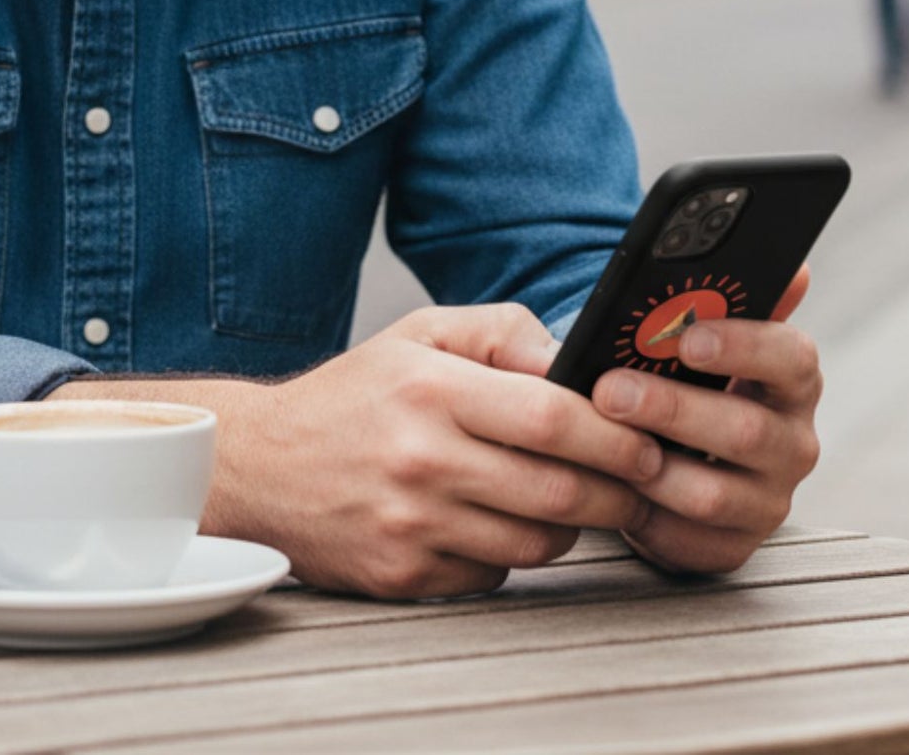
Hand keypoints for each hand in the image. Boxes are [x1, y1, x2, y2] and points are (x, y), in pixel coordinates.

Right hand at [55, 304, 665, 600]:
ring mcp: (412, 525)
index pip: (554, 418)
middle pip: (560, 490)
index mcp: (432, 389)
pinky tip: (500, 521)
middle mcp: (422, 459)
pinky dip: (512, 553)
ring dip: (572, 525)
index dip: (615, 436)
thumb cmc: (353, 395)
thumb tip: (573, 359)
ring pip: (537, 541)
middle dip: (618, 491)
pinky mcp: (403, 576)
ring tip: (570, 497)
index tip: (646, 440)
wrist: (261, 465)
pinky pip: (493, 574)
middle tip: (638, 481)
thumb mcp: (419, 334)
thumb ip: (501, 331)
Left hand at [591, 264, 822, 575]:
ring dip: (651, 468)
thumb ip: (728, 298)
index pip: (791, 357)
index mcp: (791, 379)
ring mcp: (768, 500)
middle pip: (746, 431)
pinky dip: (647, 520)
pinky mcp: (735, 547)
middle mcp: (792, 442)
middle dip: (672, 409)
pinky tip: (611, 491)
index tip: (688, 337)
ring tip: (601, 442)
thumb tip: (795, 269)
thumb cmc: (679, 373)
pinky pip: (692, 543)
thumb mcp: (693, 332)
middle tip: (609, 389)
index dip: (742, 347)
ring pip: (714, 495)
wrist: (665, 446)